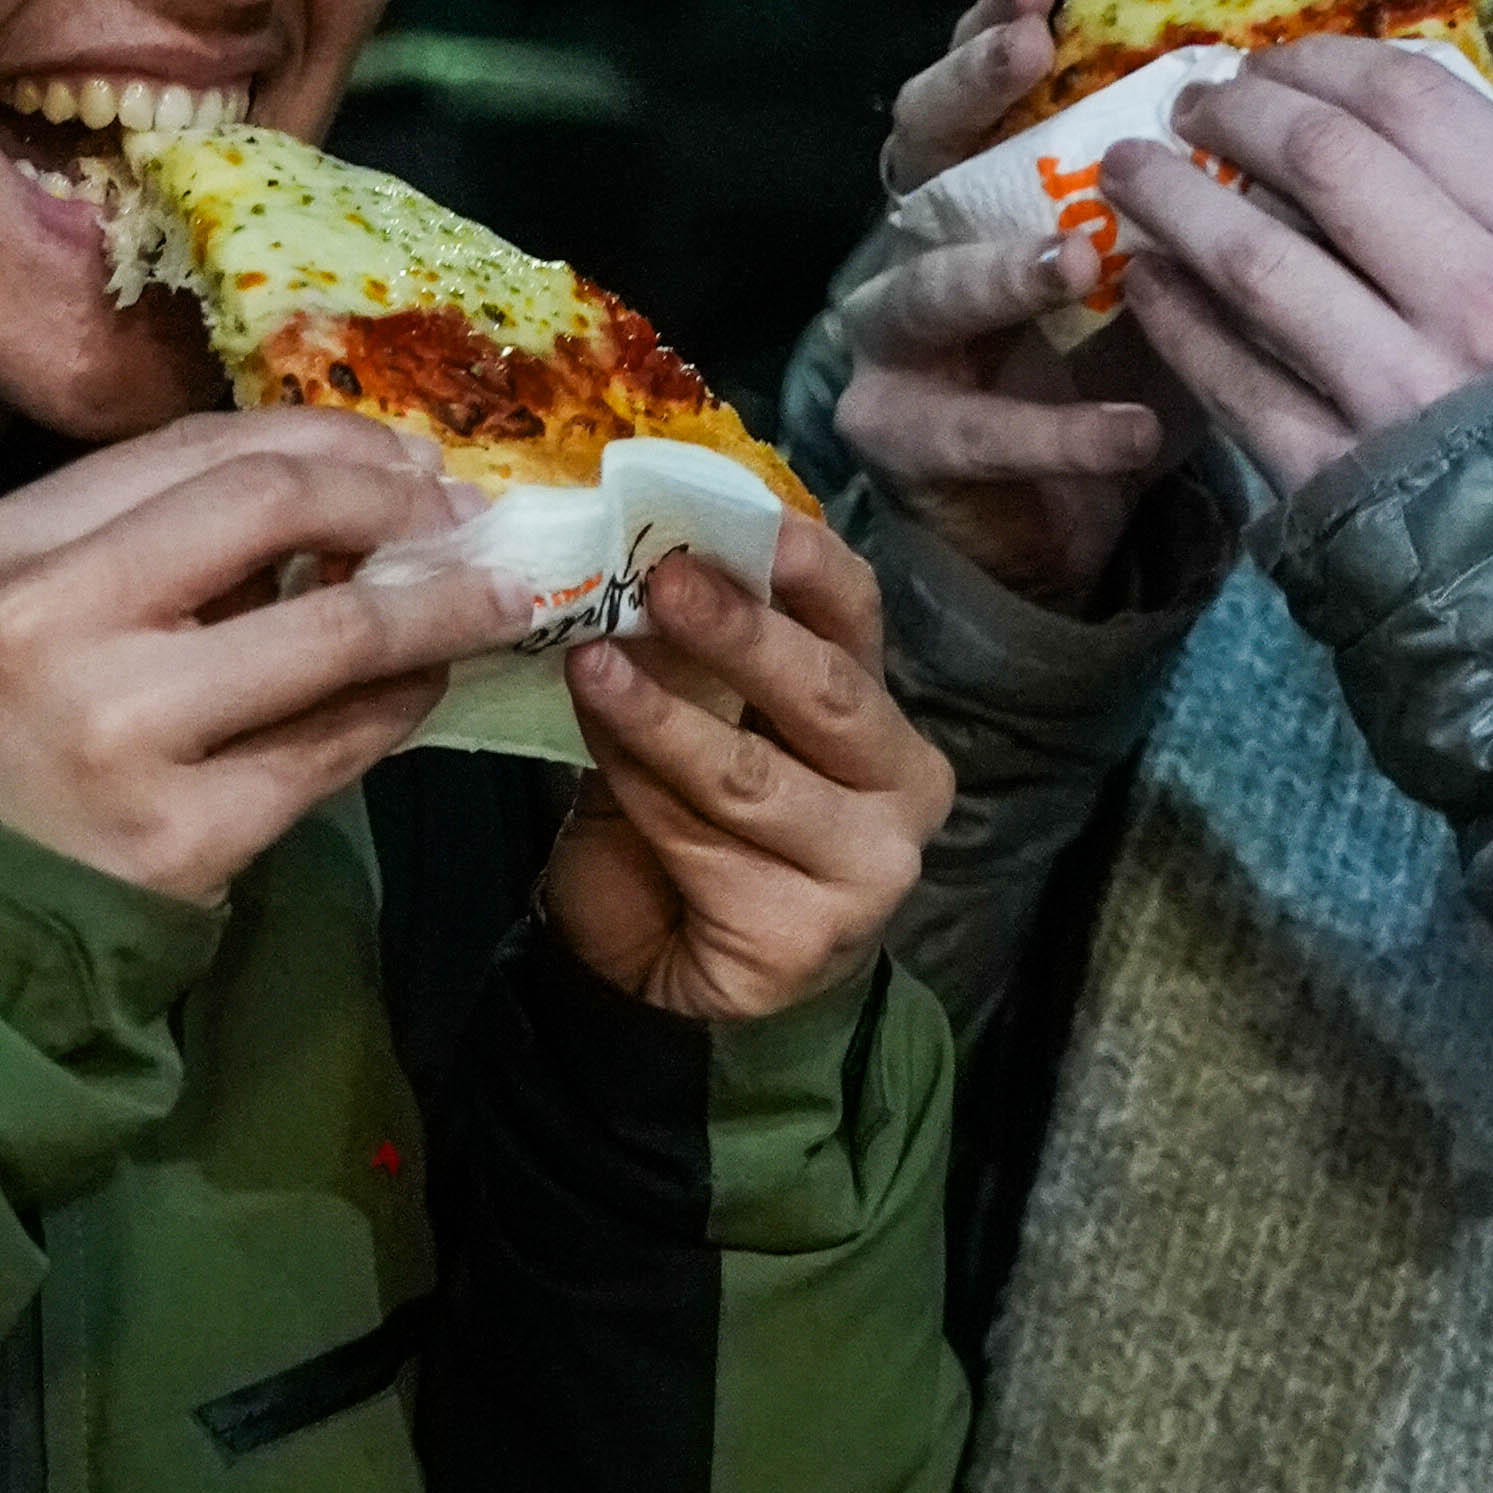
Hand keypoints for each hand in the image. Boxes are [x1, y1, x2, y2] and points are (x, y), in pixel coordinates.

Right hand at [0, 415, 532, 901]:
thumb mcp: (33, 603)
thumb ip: (155, 538)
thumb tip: (345, 488)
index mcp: (10, 542)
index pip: (201, 446)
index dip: (327, 437)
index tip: (402, 453)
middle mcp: (54, 620)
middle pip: (270, 504)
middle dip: (392, 496)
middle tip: (460, 511)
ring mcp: (120, 732)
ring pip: (331, 631)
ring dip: (439, 605)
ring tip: (492, 598)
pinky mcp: (181, 836)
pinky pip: (331, 748)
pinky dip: (400, 705)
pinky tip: (425, 687)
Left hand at [543, 524, 955, 1019]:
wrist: (665, 970)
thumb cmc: (691, 824)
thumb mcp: (701, 720)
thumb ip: (695, 656)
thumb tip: (639, 559)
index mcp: (877, 712)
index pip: (858, 619)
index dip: (808, 567)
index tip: (753, 523)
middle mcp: (899, 784)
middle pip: (827, 692)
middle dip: (740, 633)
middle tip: (663, 581)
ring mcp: (867, 867)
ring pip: (754, 775)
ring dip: (661, 716)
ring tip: (592, 664)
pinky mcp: (808, 934)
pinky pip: (703, 843)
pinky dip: (640, 793)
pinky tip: (597, 762)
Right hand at [838, 0, 1199, 598]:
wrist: (1052, 518)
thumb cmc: (1111, 367)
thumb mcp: (1154, 270)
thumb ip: (1190, 203)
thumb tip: (1290, 114)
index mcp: (974, 188)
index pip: (972, 89)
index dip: (988, 28)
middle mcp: (914, 244)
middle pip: (917, 154)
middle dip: (968, 95)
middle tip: (1029, 54)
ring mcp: (892, 342)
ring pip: (926, 289)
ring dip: (1002, 272)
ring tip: (1075, 261)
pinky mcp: (897, 435)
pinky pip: (973, 429)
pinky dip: (1059, 430)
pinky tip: (1131, 426)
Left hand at [1102, 38, 1492, 496]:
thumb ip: (1491, 206)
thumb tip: (1357, 114)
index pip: (1416, 104)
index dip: (1321, 63)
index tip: (1268, 60)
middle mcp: (1481, 306)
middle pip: (1322, 160)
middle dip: (1234, 114)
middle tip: (1186, 102)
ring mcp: (1404, 394)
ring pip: (1256, 258)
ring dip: (1175, 199)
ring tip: (1128, 171)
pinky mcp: (1336, 476)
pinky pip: (1230, 377)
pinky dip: (1174, 316)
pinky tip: (1144, 279)